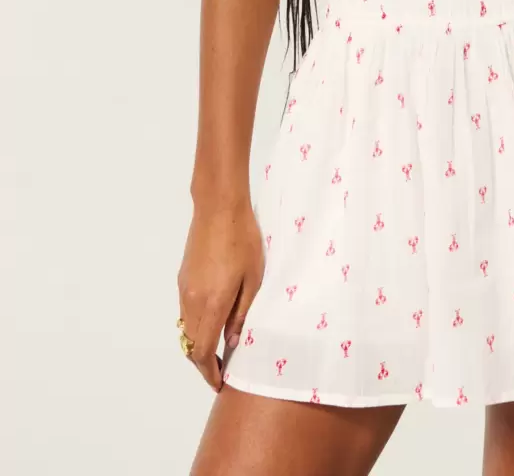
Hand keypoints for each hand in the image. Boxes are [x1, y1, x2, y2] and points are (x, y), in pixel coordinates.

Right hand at [176, 201, 264, 390]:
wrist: (218, 207)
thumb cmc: (243, 239)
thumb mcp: (253, 278)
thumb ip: (241, 313)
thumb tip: (231, 342)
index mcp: (211, 304)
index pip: (202, 352)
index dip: (209, 372)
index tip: (220, 383)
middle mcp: (191, 301)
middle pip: (190, 345)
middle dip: (204, 363)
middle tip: (222, 370)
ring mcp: (184, 289)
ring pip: (186, 328)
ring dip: (199, 343)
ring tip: (220, 347)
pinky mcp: (182, 277)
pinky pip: (186, 311)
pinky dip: (196, 324)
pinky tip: (214, 319)